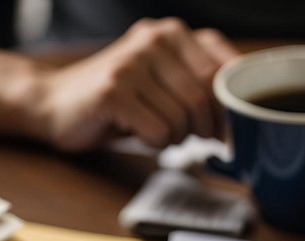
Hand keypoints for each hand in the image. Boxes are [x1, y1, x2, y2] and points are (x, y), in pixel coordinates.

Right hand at [34, 18, 238, 151]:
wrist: (55, 102)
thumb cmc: (119, 99)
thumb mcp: (165, 81)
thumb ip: (202, 82)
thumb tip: (249, 112)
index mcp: (175, 33)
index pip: (226, 72)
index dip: (231, 110)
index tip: (226, 132)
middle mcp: (156, 38)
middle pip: (206, 98)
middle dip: (203, 129)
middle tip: (188, 137)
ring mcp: (133, 61)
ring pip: (183, 118)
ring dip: (175, 138)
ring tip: (154, 129)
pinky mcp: (115, 89)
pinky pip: (159, 131)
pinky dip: (153, 143)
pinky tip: (135, 131)